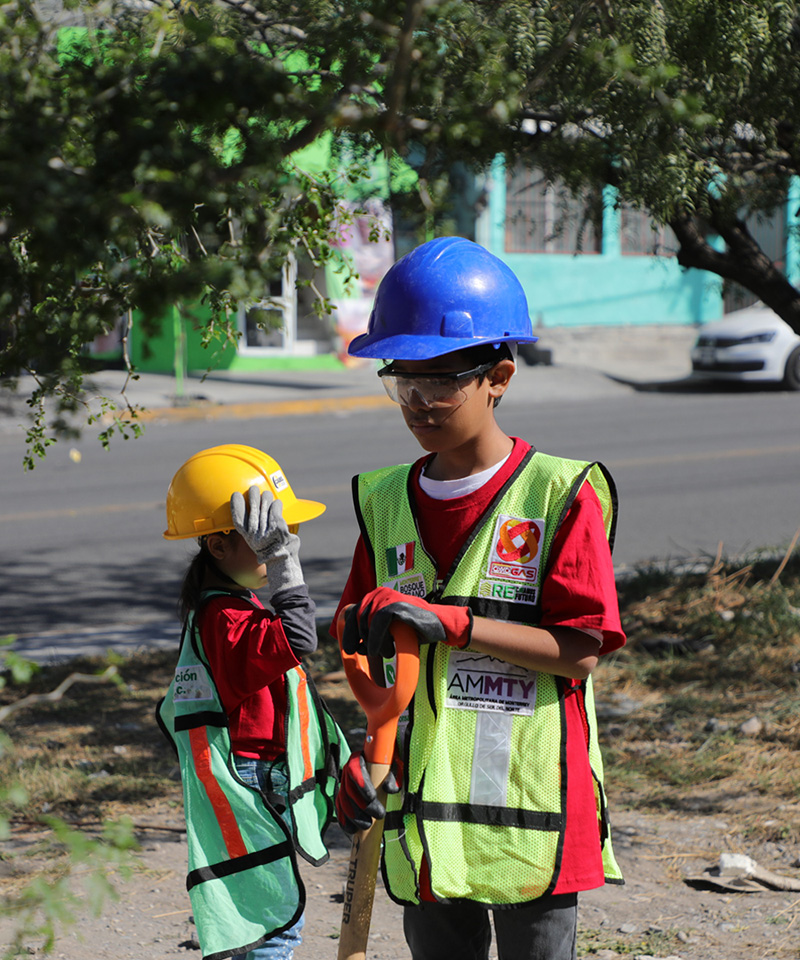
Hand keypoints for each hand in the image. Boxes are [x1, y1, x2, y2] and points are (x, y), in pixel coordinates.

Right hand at [230, 485, 303, 598]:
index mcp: (246, 534)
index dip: (236, 504)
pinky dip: (277, 504)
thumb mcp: (254, 542)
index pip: (237, 516)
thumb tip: (249, 512)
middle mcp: (255, 530)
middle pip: (252, 505)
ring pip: (265, 503)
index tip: (235, 495)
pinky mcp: (278, 525)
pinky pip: (276, 507)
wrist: (281, 561)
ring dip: (266, 497)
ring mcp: (266, 527)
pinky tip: (277, 504)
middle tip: (253, 489)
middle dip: (253, 494)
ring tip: (266, 495)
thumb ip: (250, 529)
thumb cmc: (268, 550)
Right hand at [335, 751, 400, 836]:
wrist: (387, 771)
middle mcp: (349, 771)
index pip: (355, 768)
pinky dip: (344, 821)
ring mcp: (344, 784)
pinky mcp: (343, 798)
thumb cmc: (392, 766)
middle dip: (362, 805)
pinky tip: (352, 830)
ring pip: (343, 801)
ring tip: (368, 825)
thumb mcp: (397, 765)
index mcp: (360, 759)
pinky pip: (339, 810)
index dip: (361, 783)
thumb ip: (394, 775)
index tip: (372, 797)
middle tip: (379, 815)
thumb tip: (389, 788)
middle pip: (349, 789)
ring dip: (354, 816)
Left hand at [341, 586, 471, 658]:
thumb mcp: (388, 630)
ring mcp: (388, 597)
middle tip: (371, 653)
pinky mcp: (397, 604)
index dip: (349, 632)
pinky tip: (384, 650)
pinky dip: (377, 639)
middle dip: (361, 639)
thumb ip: (372, 632)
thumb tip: (354, 646)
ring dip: (373, 642)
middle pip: (357, 618)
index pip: (351, 613)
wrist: (440, 626)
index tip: (351, 649)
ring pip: (367, 622)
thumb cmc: (414, 630)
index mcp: (375, 596)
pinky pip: (378, 622)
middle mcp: (379, 593)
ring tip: (387, 652)